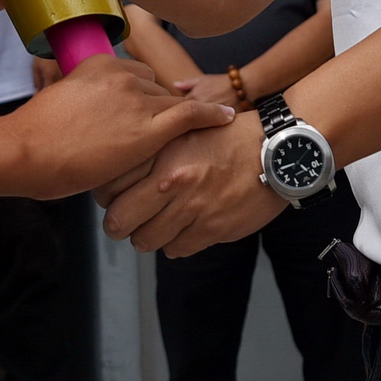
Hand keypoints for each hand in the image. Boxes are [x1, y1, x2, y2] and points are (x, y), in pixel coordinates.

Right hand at [8, 55, 232, 199]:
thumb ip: (82, 99)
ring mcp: (137, 100)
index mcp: (98, 64)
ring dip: (176, 119)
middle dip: (157, 109)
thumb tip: (89, 115)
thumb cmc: (33, 137)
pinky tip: (225, 117)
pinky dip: (211, 114)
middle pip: (156, 90)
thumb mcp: (58, 101)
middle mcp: (122, 75)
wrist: (24, 151)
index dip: (142, 96)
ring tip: (192, 132)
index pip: (135, 75)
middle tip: (154, 131)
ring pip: (171, 104)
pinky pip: (190, 115)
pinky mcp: (148, 129)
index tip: (144, 109)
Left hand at [100, 110, 284, 257]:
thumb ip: (152, 148)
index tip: (111, 199)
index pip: (109, 186)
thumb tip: (119, 172)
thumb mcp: (185, 130)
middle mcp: (172, 180)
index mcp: (162, 153)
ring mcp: (192, 207)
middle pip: (119, 221)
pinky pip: (176, 249)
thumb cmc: (229, 138)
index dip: (105, 197)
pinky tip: (184, 228)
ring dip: (147, 237)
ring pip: (145, 240)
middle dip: (117, 226)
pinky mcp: (212, 228)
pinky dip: (176, 243)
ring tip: (155, 226)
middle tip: (123, 223)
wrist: (275, 150)